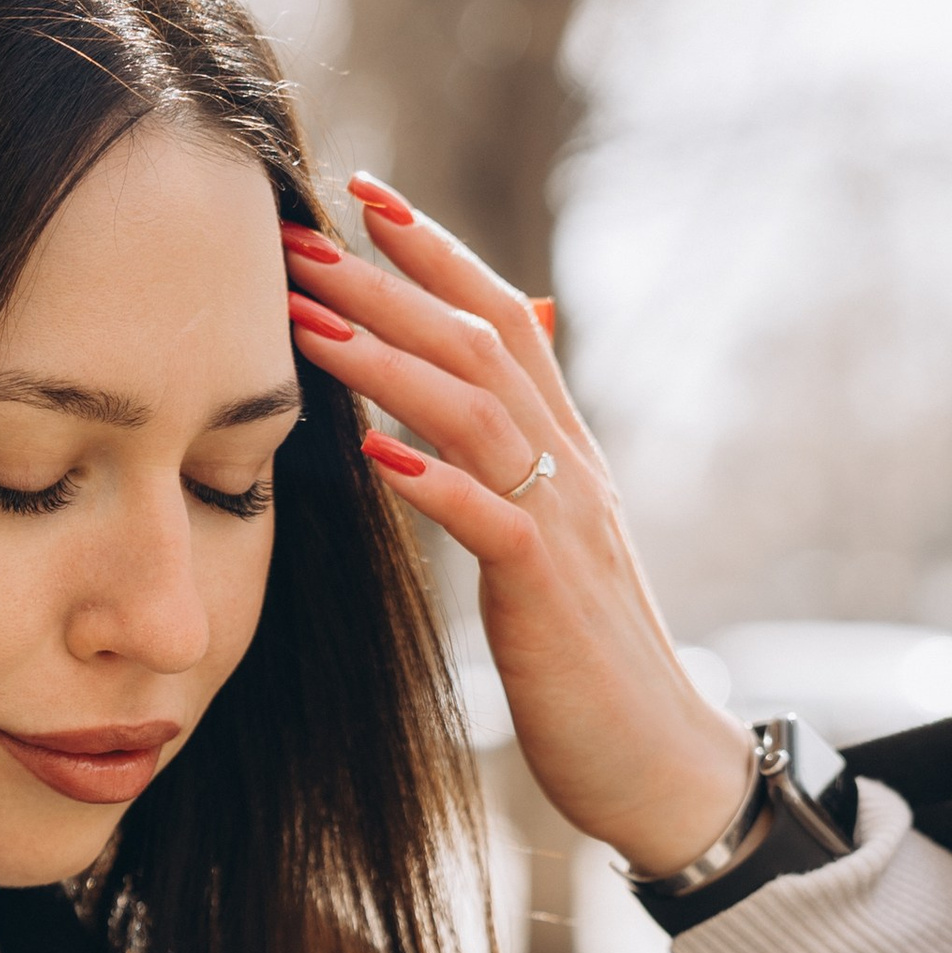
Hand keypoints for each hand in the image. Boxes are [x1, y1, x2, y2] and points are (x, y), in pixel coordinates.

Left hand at [283, 180, 750, 877]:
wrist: (654, 758)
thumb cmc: (586, 656)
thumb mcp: (548, 542)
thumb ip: (516, 461)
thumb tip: (487, 398)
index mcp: (566, 449)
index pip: (504, 315)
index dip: (435, 250)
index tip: (361, 194)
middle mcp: (571, 467)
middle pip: (480, 341)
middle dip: (386, 282)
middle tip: (298, 237)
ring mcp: (565, 524)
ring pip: (478, 410)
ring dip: (386, 359)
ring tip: (305, 323)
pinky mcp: (549, 591)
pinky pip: (491, 518)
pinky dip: (432, 478)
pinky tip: (370, 452)